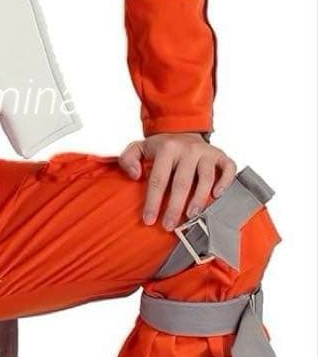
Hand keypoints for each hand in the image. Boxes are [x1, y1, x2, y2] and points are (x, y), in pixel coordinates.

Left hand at [118, 132, 236, 229]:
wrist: (183, 130)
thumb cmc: (161, 147)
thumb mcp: (139, 148)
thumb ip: (127, 159)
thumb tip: (136, 176)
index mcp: (167, 148)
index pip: (158, 179)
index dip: (153, 201)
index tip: (149, 220)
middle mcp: (188, 149)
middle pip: (182, 183)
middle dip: (174, 207)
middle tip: (169, 226)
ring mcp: (206, 152)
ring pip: (205, 179)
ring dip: (198, 199)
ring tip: (191, 216)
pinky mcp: (220, 155)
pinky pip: (228, 169)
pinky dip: (225, 182)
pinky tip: (216, 196)